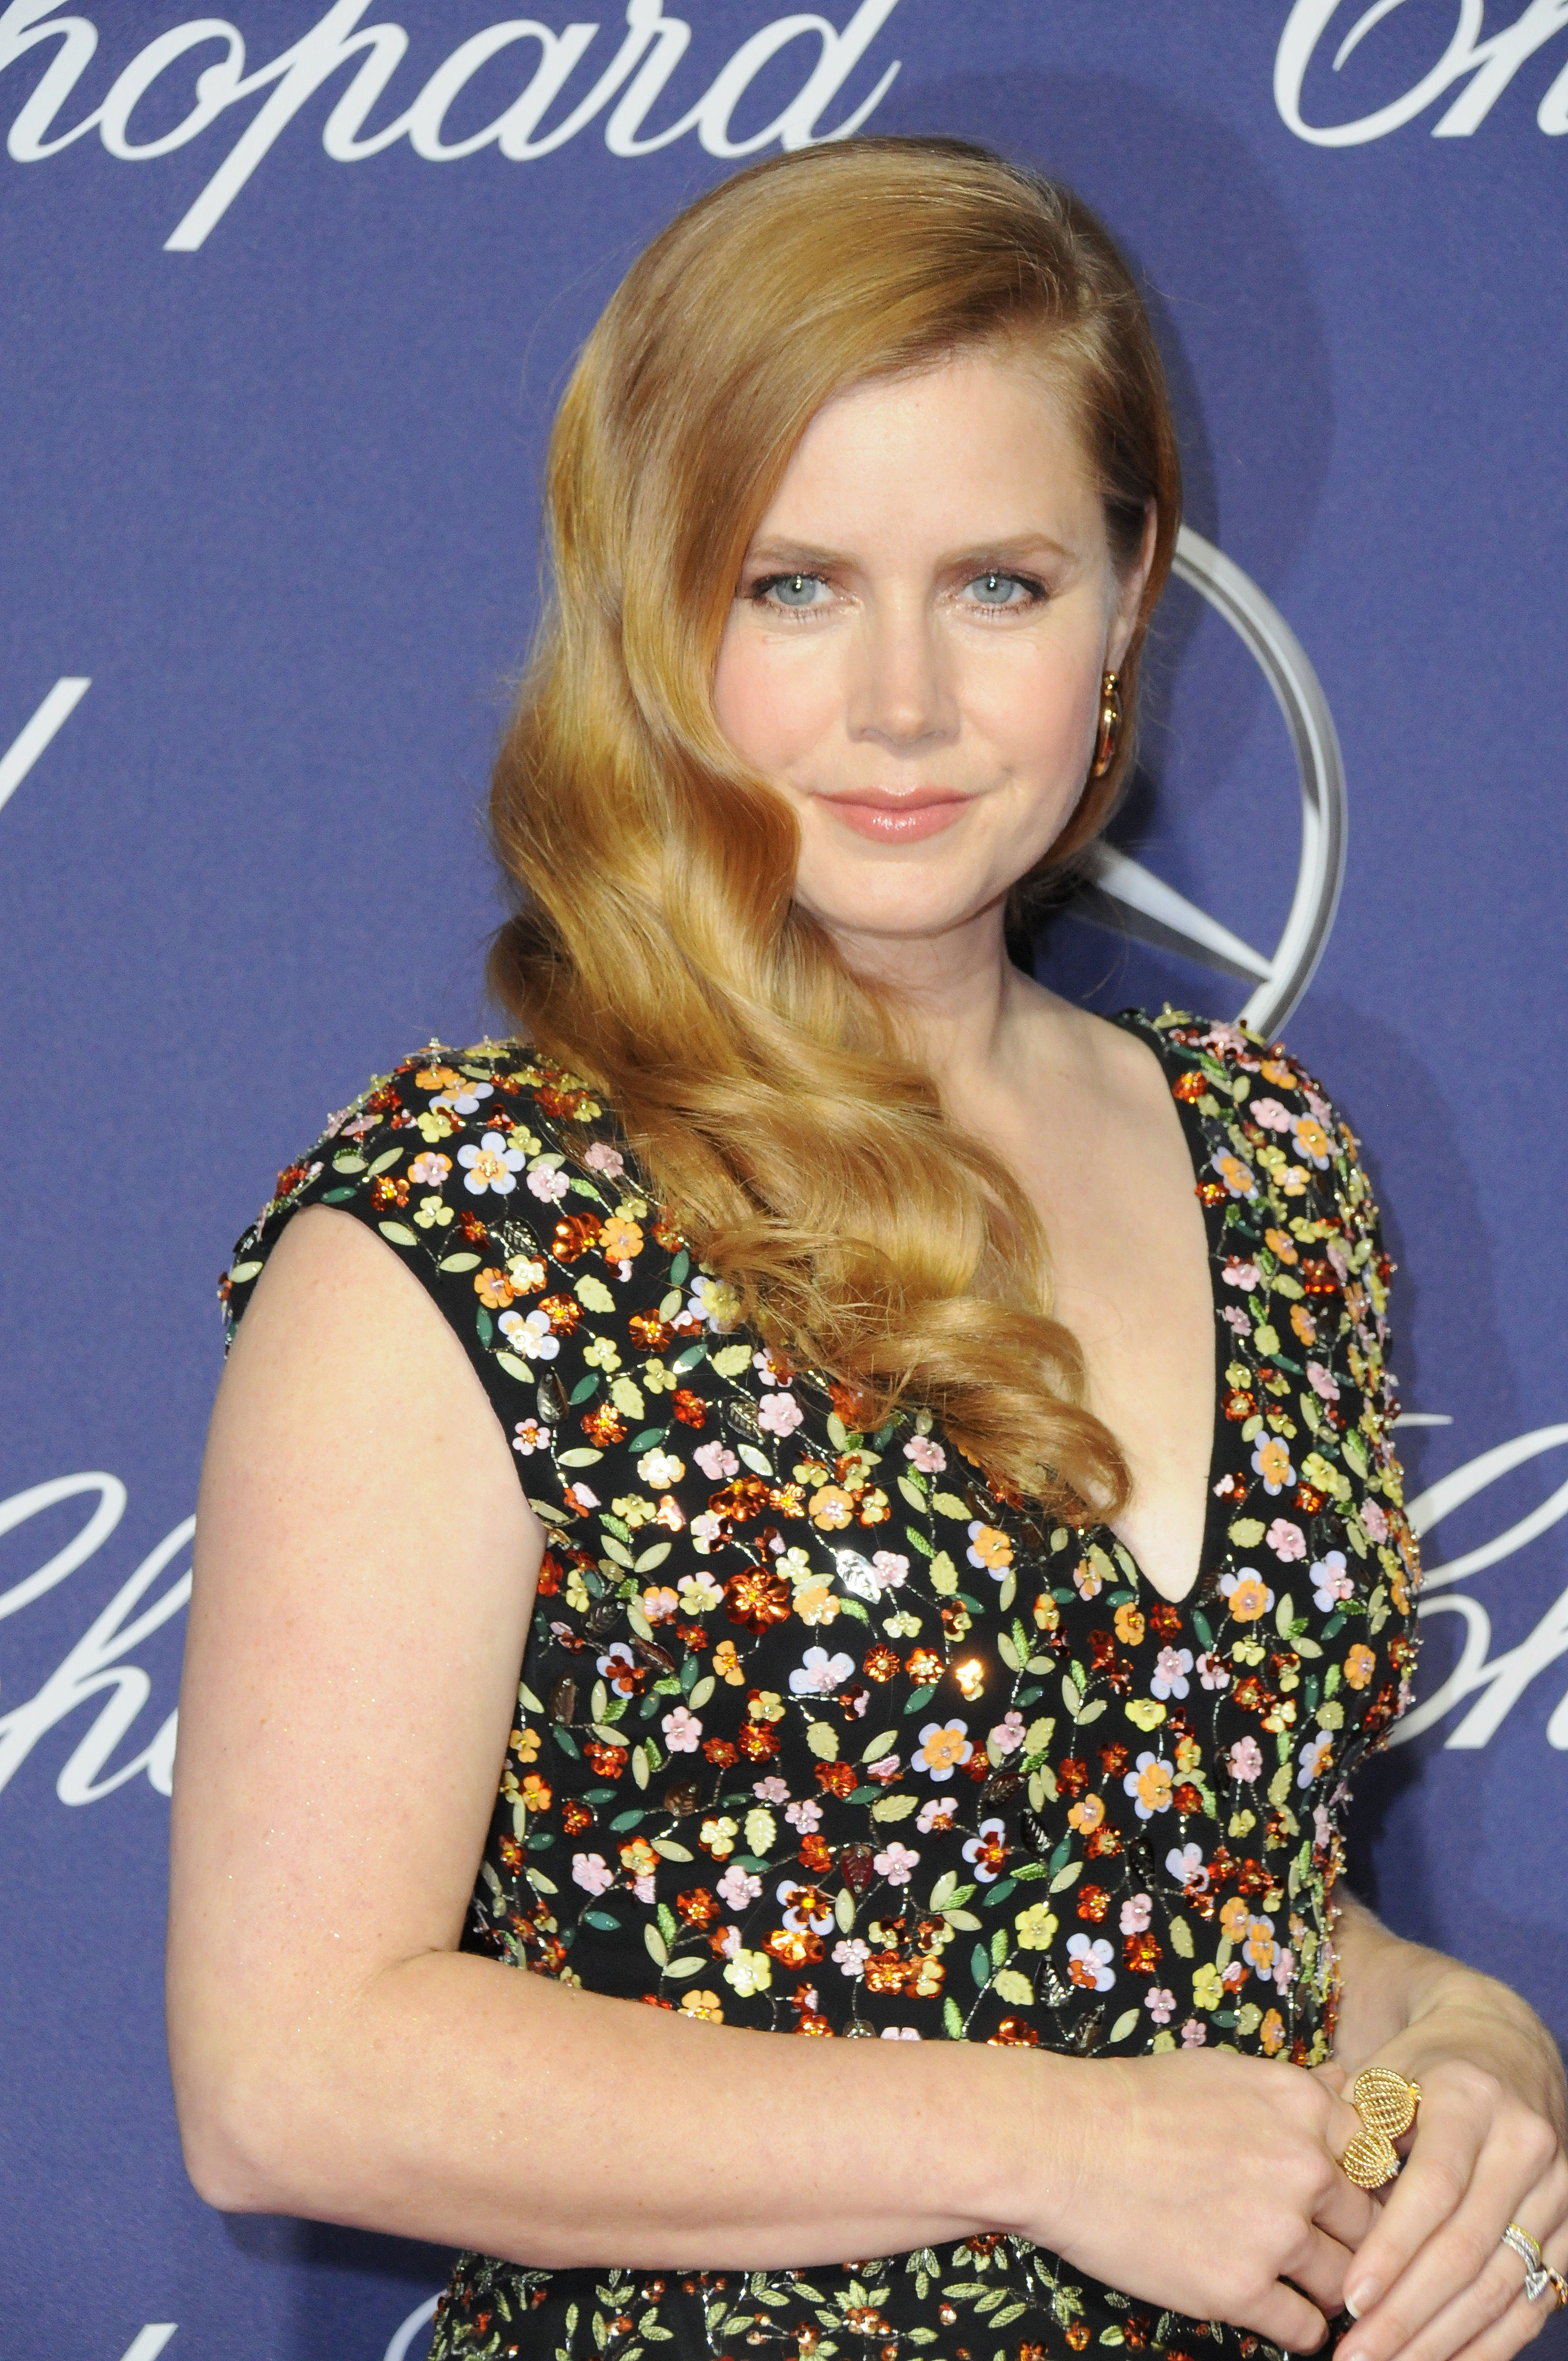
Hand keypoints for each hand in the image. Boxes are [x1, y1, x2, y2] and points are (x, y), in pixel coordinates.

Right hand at [1044, 2049, 1379, 2350]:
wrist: (1063, 2143)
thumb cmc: (1137, 2100)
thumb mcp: (1226, 2070)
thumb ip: (1294, 2090)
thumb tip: (1343, 2086)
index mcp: (1304, 2106)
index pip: (1379, 2157)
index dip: (1368, 2184)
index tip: (1353, 2200)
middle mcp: (1304, 2168)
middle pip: (1372, 2224)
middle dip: (1355, 2242)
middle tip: (1335, 2252)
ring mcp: (1275, 2233)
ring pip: (1343, 2281)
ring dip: (1330, 2288)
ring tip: (1307, 2288)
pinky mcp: (1240, 2290)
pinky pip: (1305, 2329)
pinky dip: (1300, 2330)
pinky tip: (1280, 2316)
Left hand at [1331, 2036, 1567, 2360]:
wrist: (1502, 2043)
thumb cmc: (1423, 2065)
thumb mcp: (1383, 2076)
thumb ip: (1355, 2138)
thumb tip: (1325, 2216)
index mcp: (1472, 2100)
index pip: (1434, 2189)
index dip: (1393, 2249)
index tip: (1351, 2297)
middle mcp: (1526, 2144)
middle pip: (1468, 2248)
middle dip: (1410, 2312)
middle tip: (1357, 2353)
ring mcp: (1558, 2190)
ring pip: (1503, 2284)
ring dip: (1444, 2339)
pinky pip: (1535, 2300)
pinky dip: (1491, 2343)